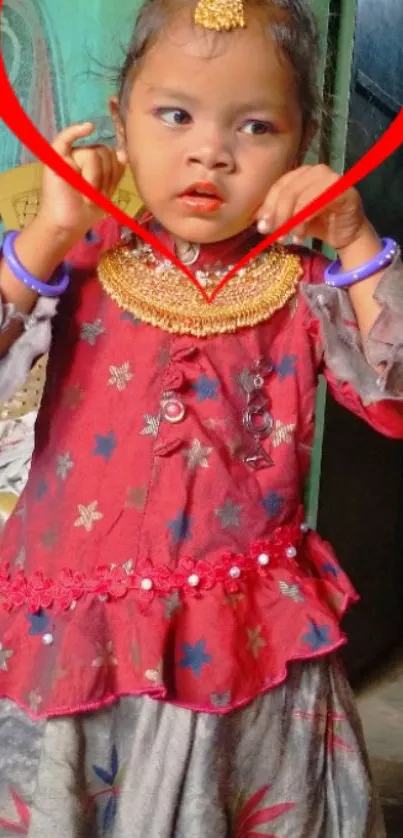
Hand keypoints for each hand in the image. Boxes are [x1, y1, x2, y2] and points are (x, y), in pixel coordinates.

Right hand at [36, 123, 127, 242]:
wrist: (67, 226)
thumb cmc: (84, 212)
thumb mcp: (106, 192)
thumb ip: (114, 172)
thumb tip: (123, 153)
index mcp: (96, 162)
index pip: (112, 155)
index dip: (113, 171)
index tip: (107, 190)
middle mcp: (83, 155)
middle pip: (103, 151)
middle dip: (104, 175)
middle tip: (95, 195)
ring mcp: (69, 156)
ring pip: (92, 153)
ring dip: (94, 178)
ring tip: (87, 195)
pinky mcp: (55, 159)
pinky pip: (64, 138)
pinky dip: (76, 131)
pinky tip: (89, 128)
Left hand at [256, 164, 368, 252]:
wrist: (348, 235)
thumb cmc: (319, 224)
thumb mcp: (293, 219)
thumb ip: (278, 213)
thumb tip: (258, 220)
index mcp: (302, 173)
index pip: (279, 185)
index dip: (268, 206)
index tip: (262, 227)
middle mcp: (316, 170)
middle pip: (288, 190)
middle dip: (277, 215)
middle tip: (274, 235)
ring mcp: (331, 178)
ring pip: (301, 197)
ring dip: (290, 221)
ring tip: (288, 238)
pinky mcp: (343, 190)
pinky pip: (317, 203)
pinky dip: (304, 221)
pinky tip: (300, 236)